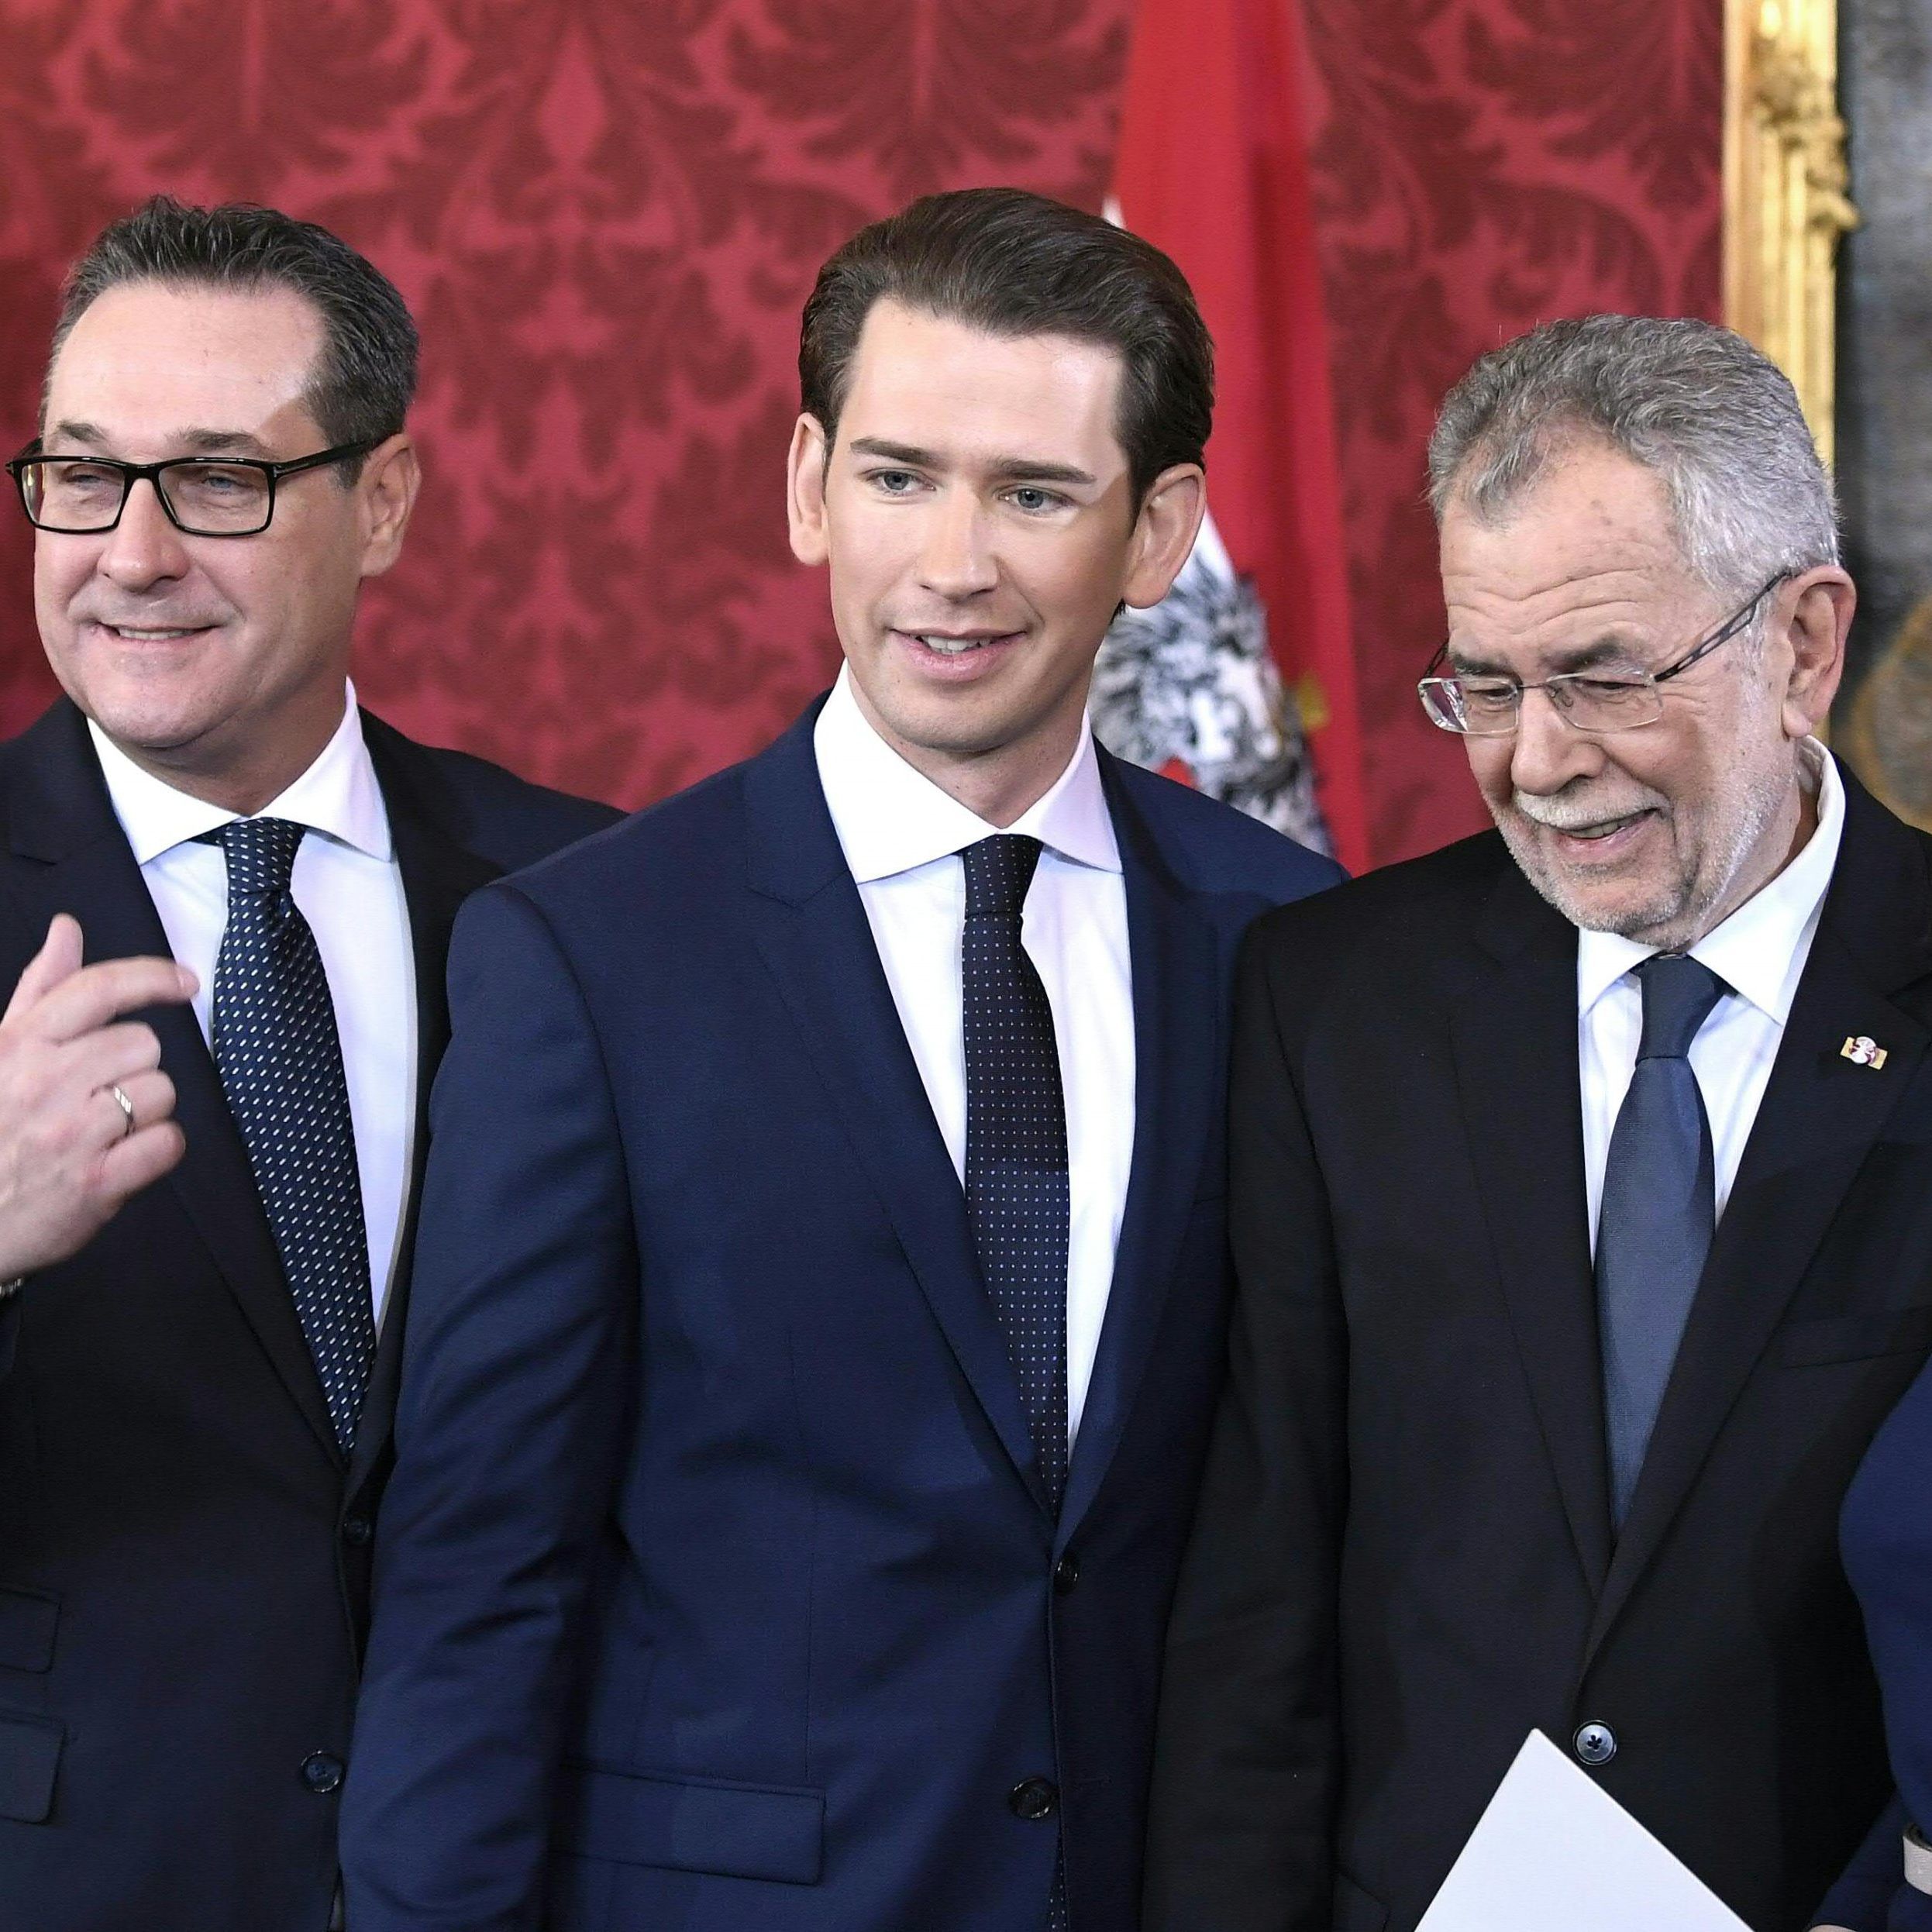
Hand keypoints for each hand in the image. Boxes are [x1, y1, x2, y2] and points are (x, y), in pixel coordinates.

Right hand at [0, 915, 196, 1279]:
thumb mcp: (1, 1051)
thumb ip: (41, 989)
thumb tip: (68, 929)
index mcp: (21, 1045)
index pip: (99, 990)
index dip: (152, 977)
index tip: (185, 982)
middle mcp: (46, 1083)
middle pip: (143, 1045)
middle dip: (133, 1067)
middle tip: (95, 1094)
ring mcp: (72, 1134)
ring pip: (160, 1092)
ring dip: (145, 1110)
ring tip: (102, 1130)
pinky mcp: (97, 1183)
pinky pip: (167, 1143)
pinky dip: (156, 1150)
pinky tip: (122, 1157)